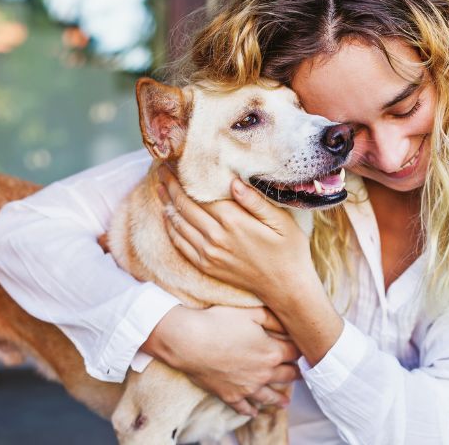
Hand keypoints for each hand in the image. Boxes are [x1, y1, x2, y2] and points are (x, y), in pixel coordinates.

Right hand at [142, 305, 300, 416]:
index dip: (300, 350)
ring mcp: (247, 388)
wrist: (190, 342)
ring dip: (279, 398)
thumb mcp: (251, 313)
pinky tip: (254, 412)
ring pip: (269, 396)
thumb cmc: (220, 323)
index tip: (303, 349)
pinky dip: (251, 410)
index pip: (294, 352)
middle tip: (300, 374)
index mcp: (272, 352)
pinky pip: (244, 407)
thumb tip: (289, 323)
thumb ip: (273, 318)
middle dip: (295, 374)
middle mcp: (264, 373)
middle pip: (287, 375)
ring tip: (285, 402)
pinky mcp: (230, 396)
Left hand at [156, 164, 318, 305]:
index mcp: (234, 222)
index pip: (199, 194)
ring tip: (159, 186)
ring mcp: (208, 254)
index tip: (175, 162)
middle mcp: (216, 237)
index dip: (184, 178)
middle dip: (170, 186)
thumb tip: (233, 181)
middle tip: (161, 169)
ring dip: (166, 204)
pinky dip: (171, 227)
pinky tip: (168, 216)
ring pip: (178, 224)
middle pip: (184, 206)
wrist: (286, 287)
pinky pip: (180, 244)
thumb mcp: (281, 221)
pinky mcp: (206, 266)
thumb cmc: (289, 250)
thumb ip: (255, 201)